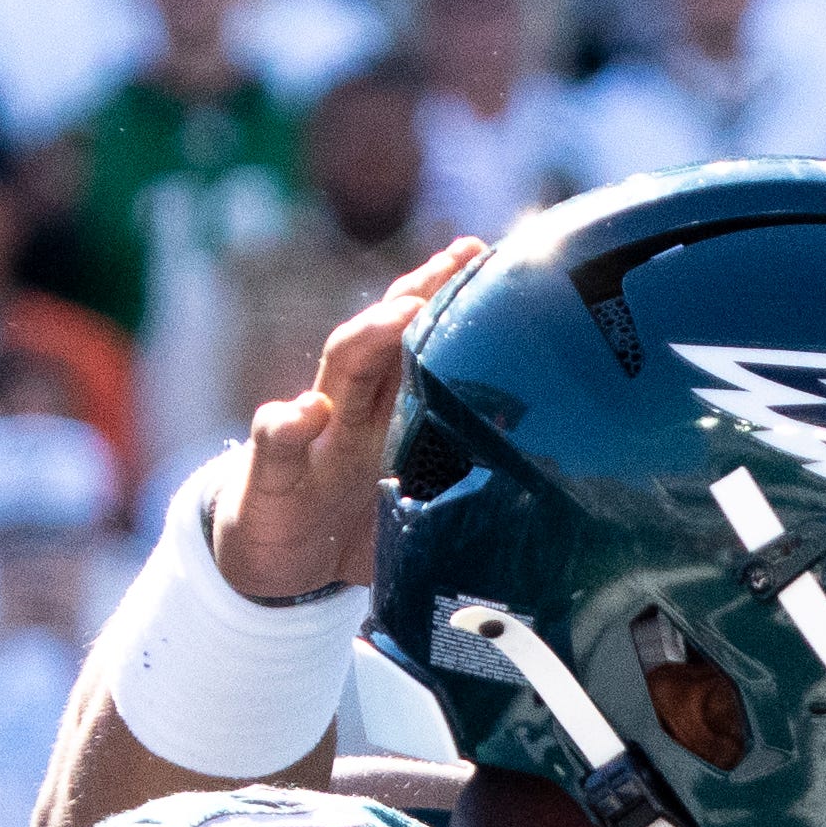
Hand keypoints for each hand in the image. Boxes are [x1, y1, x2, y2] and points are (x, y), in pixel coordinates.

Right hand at [210, 239, 483, 601]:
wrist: (281, 568)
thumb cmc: (361, 529)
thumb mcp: (424, 505)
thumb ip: (472, 485)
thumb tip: (553, 486)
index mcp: (392, 415)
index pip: (421, 345)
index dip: (452, 303)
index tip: (488, 259)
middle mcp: (354, 412)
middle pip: (386, 336)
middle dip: (420, 292)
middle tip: (460, 258)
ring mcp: (313, 437)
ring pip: (339, 371)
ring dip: (368, 338)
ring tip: (401, 312)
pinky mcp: (272, 476)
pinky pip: (275, 443)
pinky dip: (288, 426)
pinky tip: (306, 412)